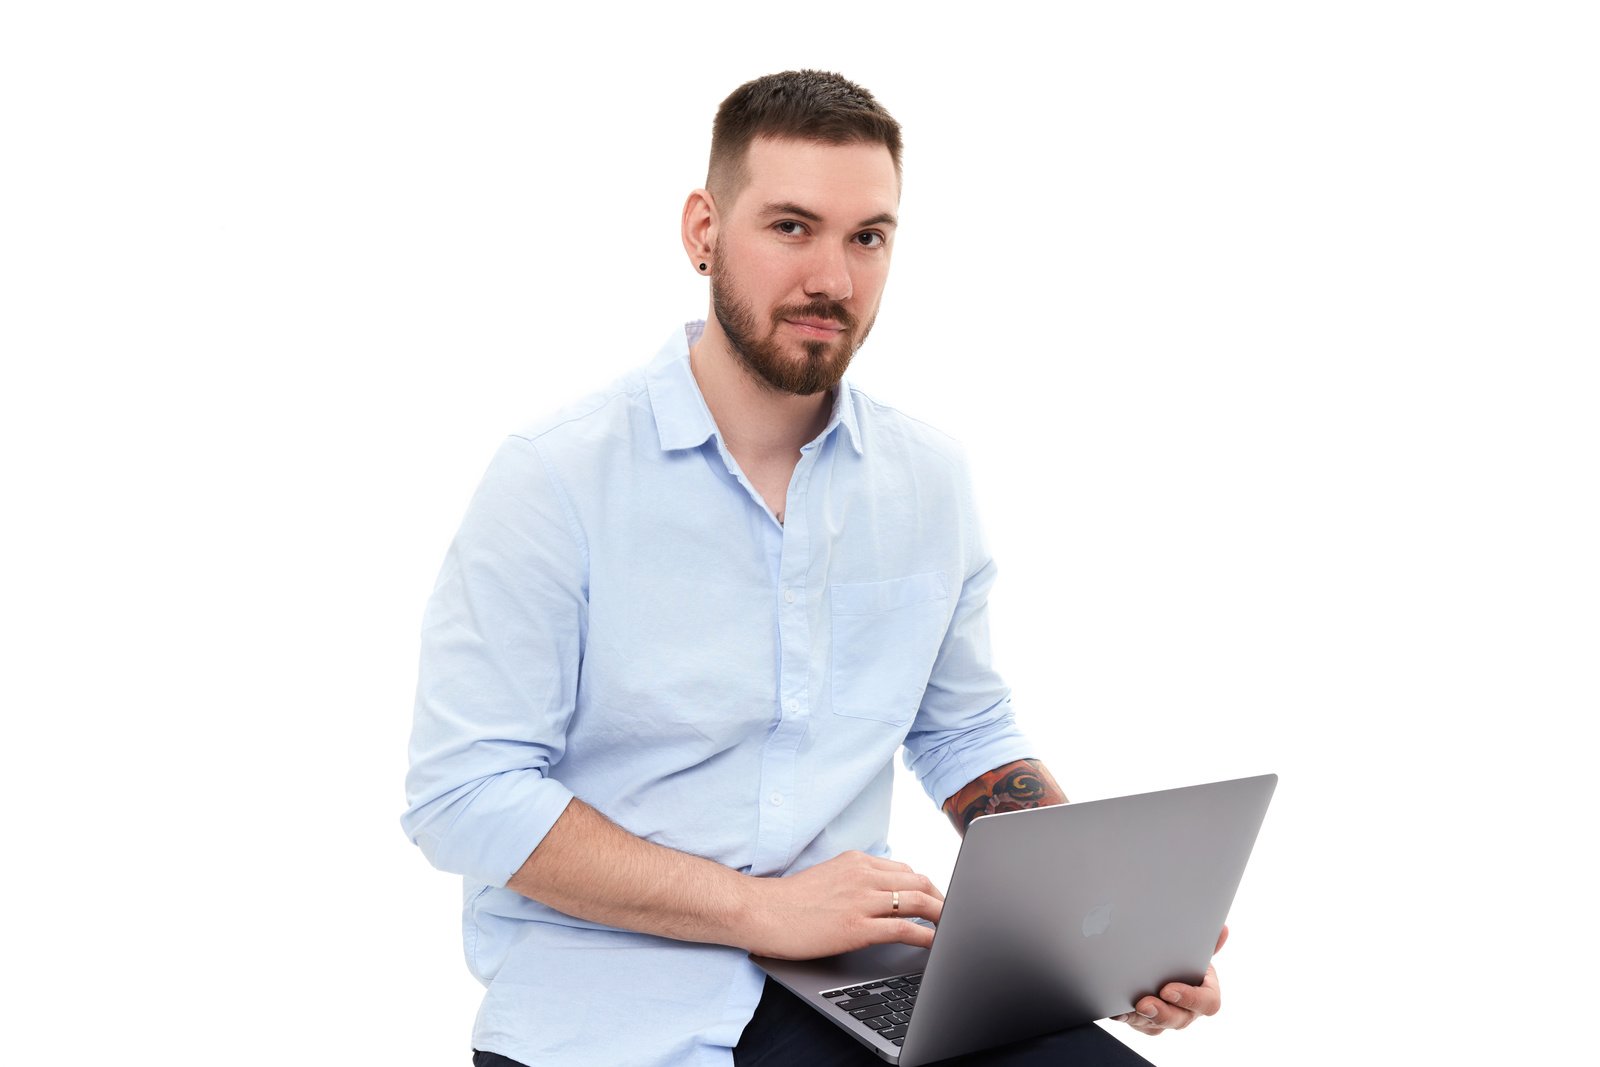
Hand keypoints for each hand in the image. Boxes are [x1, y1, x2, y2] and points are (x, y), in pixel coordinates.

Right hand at [741, 850, 943, 959]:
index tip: (937, 898)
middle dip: (941, 898)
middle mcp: (864, 875)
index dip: (927, 885)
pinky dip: (927, 935)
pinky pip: (905, 929)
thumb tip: (881, 892)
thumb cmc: (790, 900)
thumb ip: (856, 879)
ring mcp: (862, 900)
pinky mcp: (858, 927)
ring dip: (942, 915)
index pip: (905, 869)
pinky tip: (936, 943)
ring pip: (918, 901)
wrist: (763, 911)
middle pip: (919, 881)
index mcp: (857, 861)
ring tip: (953, 927)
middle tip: (952, 914)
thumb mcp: (829, 876)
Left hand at [1113, 925, 1227, 1035]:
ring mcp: (1168, 1018)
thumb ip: (1207, 944)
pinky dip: (1126, 1017)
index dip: (1190, 999)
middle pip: (1181, 1019)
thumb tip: (1223, 931)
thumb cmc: (1181, 958)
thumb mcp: (1195, 950)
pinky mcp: (1147, 1022)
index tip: (1168, 990)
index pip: (1208, 1002)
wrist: (1161, 965)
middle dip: (1162, 1012)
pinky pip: (1139, 1025)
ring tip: (1130, 1007)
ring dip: (1142, 1018)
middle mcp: (1189, 1010)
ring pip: (1158, 1025)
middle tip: (1144, 1003)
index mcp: (1205, 992)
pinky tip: (1117, 1012)